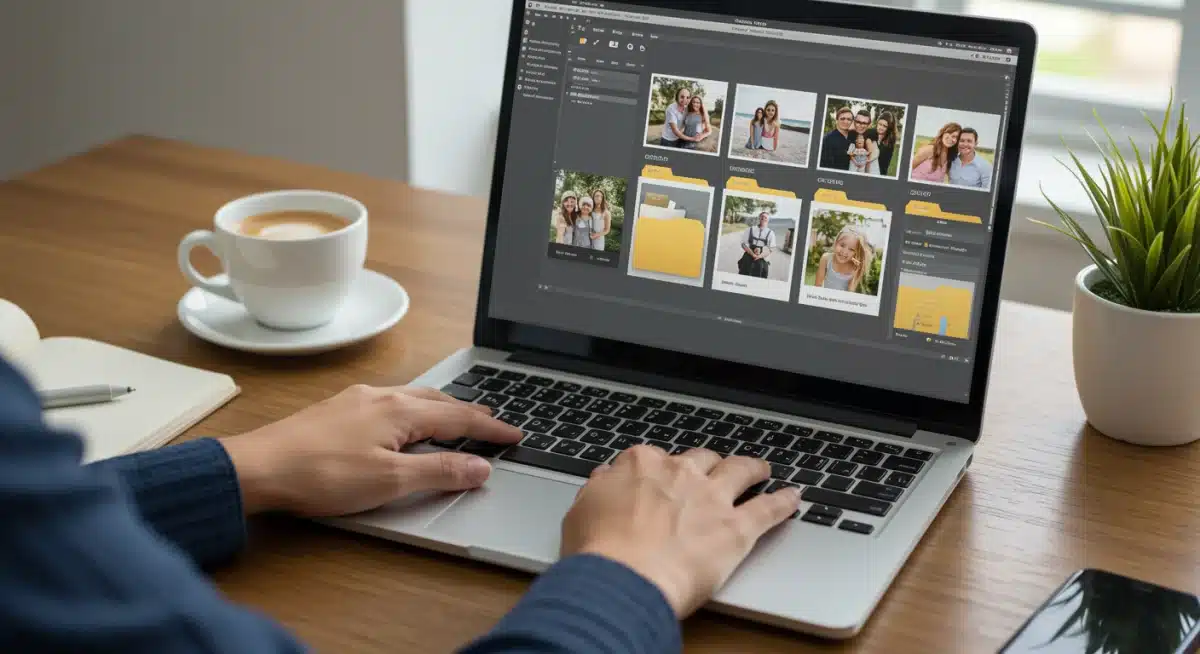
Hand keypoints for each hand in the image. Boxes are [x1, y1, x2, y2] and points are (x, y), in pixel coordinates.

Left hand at [219, 384, 522, 516]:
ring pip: (413, 398)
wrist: (257, 467)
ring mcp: (357, 400)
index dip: (491, 429)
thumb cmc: (319, 474)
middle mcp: (382, 396)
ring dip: (442, 408)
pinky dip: (414, 409)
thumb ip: (439, 473)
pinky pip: (390, 401)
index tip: (515, 435)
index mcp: (400, 411)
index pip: (460, 418)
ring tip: (457, 416)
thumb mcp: (389, 481)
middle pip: (439, 401)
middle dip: (470, 411)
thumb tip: (480, 467)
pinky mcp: (337, 409)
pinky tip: (404, 419)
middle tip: (493, 421)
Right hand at [561, 447, 801, 616]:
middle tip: (713, 470)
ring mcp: (711, 497)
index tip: (658, 478)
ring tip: (762, 470)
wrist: (624, 578)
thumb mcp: (581, 511)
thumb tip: (604, 479)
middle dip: (708, 463)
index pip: (653, 458)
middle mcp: (680, 473)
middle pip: (701, 458)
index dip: (658, 469)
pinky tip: (794, 497)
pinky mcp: (736, 528)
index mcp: (641, 464)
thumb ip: (599, 490)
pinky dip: (784, 502)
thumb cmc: (598, 551)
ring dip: (753, 469)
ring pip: (740, 471)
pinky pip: (769, 509)